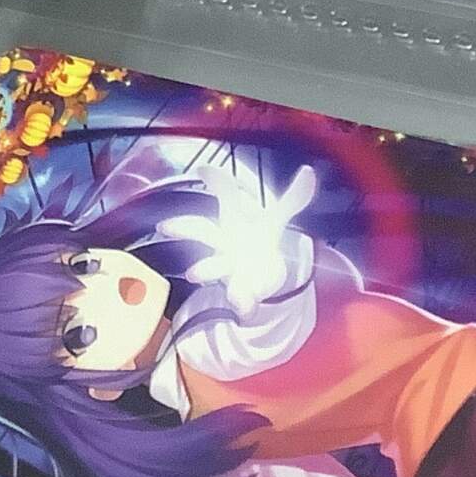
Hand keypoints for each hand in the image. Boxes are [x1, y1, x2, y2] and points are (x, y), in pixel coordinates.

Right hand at [166, 166, 316, 316]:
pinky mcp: (240, 292)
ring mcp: (228, 267)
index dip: (216, 181)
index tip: (203, 170)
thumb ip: (294, 198)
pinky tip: (245, 306)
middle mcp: (224, 240)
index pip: (224, 194)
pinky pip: (239, 298)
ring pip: (211, 266)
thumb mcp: (277, 219)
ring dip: (204, 269)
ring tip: (194, 273)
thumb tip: (310, 172)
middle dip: (184, 227)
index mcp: (235, 218)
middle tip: (165, 225)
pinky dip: (243, 302)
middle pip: (201, 229)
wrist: (258, 275)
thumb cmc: (258, 239)